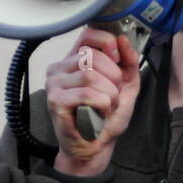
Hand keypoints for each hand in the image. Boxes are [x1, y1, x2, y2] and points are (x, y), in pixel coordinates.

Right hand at [45, 28, 140, 175]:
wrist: (94, 147)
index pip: (87, 35)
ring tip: (107, 106)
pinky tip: (99, 113)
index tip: (117, 59)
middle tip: (113, 94)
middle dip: (114, 77)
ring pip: (89, 75)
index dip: (107, 43)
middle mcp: (59, 68)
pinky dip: (102, 104)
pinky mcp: (55, 101)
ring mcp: (54, 84)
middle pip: (92, 56)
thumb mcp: (125, 86)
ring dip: (109, 94)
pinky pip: (86, 94)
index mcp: (74, 60)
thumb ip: (128, 62)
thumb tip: (123, 40)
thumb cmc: (105, 118)